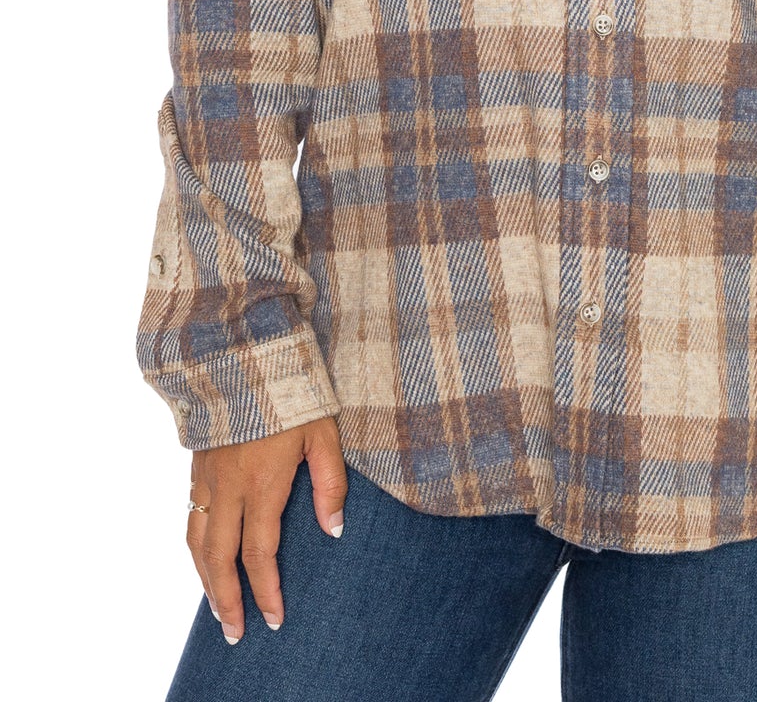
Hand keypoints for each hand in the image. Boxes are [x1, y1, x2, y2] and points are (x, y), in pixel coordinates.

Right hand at [186, 414, 346, 643]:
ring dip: (206, 582)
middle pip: (220, 559)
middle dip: (227, 601)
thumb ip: (330, 483)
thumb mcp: (323, 433)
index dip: (266, 590)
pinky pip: (190, 519)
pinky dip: (196, 550)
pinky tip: (205, 561)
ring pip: (198, 544)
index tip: (274, 619)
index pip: (260, 553)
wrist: (242, 355)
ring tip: (217, 609)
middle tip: (235, 634)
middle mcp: (228, 487)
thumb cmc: (292, 392)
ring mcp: (207, 478)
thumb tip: (334, 530)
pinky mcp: (197, 466)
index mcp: (262, 483)